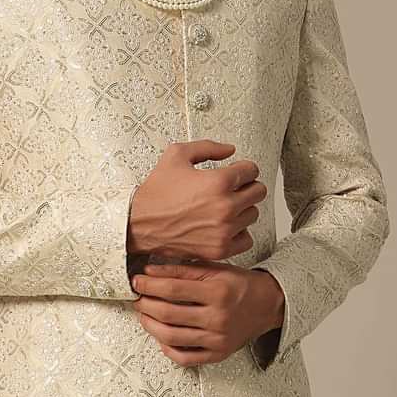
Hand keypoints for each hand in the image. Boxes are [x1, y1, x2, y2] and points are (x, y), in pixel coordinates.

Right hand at [127, 141, 266, 261]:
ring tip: (224, 207)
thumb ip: (207, 147)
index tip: (237, 172)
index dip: (244, 168)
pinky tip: (225, 226)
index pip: (252, 170)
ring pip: (253, 215)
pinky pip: (246, 239)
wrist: (138, 224)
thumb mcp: (176, 155)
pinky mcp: (220, 249)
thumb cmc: (156, 192)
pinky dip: (239, 232)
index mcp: (219, 182)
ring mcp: (224, 230)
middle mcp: (226, 206)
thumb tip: (230, 150)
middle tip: (233, 189)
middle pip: (258, 192)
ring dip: (242, 209)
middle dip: (247, 187)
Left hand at [130, 261, 284, 365]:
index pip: (173, 289)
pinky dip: (167, 349)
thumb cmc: (241, 286)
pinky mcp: (218, 354)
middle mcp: (218, 318)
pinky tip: (161, 337)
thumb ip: (183, 270)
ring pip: (172, 337)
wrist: (268, 305)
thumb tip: (151, 272)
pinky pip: (185, 358)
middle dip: (146, 305)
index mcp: (218, 292)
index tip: (137, 282)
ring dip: (150, 326)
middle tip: (138, 298)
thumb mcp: (215, 269)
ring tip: (144, 315)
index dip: (149, 285)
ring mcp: (218, 339)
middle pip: (169, 314)